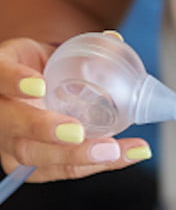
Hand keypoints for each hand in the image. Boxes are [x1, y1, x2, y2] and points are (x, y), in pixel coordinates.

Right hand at [0, 36, 149, 180]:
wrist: (37, 91)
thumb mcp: (54, 52)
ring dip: (78, 156)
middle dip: (44, 129)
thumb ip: (82, 47)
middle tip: (78, 131)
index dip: (12, 80)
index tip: (39, 83)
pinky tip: (129, 154)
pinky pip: (61, 171)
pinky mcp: (29, 166)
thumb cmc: (45, 69)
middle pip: (11, 125)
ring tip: (114, 150)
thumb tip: (115, 39)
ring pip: (33, 156)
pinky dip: (99, 165)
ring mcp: (10, 143)